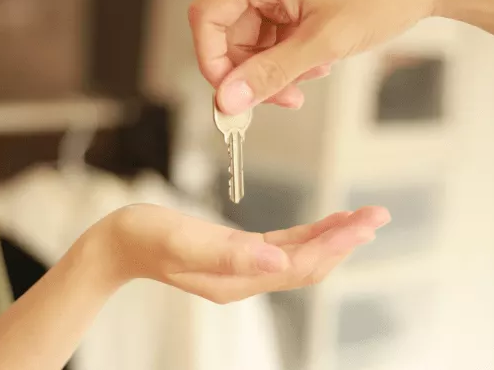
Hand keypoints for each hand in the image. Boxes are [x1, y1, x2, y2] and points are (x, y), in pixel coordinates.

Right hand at [90, 204, 389, 303]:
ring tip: (364, 218)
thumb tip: (280, 260)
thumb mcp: (182, 238)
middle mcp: (245, 279)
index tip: (365, 222)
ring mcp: (241, 270)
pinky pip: (284, 250)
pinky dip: (310, 236)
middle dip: (345, 240)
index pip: (299, 266)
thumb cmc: (142, 236)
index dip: (335, 244)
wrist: (114, 244)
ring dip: (333, 238)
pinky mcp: (236, 256)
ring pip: (300, 258)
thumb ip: (229, 251)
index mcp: (235, 278)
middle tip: (379, 215)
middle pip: (308, 265)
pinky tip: (327, 223)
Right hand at [188, 0, 456, 114]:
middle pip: (230, 34)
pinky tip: (320, 63)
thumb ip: (271, 73)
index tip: (231, 96)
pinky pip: (276, 35)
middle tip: (282, 99)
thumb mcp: (323, 43)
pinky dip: (291, 57)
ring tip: (311, 76)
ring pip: (255, 40)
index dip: (213, 61)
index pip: (209, 18)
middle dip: (253, 72)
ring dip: (276, 68)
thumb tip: (229, 100)